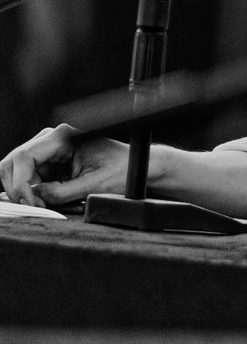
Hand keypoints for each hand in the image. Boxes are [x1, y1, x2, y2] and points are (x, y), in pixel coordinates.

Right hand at [0, 125, 127, 209]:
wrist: (136, 168)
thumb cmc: (122, 171)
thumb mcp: (93, 185)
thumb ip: (60, 192)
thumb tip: (32, 196)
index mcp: (63, 137)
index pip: (24, 156)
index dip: (20, 182)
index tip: (32, 203)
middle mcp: (51, 139)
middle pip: (13, 162)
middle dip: (18, 187)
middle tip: (37, 206)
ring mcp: (48, 151)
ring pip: (16, 172)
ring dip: (24, 191)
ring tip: (45, 204)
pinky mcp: (49, 163)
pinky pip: (28, 178)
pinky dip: (31, 192)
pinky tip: (47, 200)